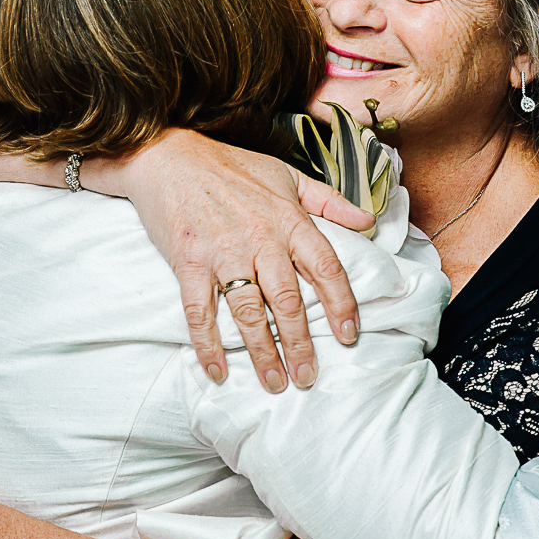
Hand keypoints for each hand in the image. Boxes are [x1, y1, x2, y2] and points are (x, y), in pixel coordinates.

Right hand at [88, 129, 374, 394]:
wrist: (167, 155)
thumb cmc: (231, 165)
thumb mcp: (288, 175)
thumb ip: (330, 201)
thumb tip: (370, 220)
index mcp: (288, 219)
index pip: (325, 266)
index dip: (341, 303)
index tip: (349, 335)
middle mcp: (260, 239)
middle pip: (288, 300)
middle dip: (301, 343)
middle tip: (308, 377)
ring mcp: (222, 252)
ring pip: (248, 312)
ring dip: (262, 352)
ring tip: (274, 383)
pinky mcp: (188, 262)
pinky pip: (199, 310)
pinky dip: (208, 344)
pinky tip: (217, 371)